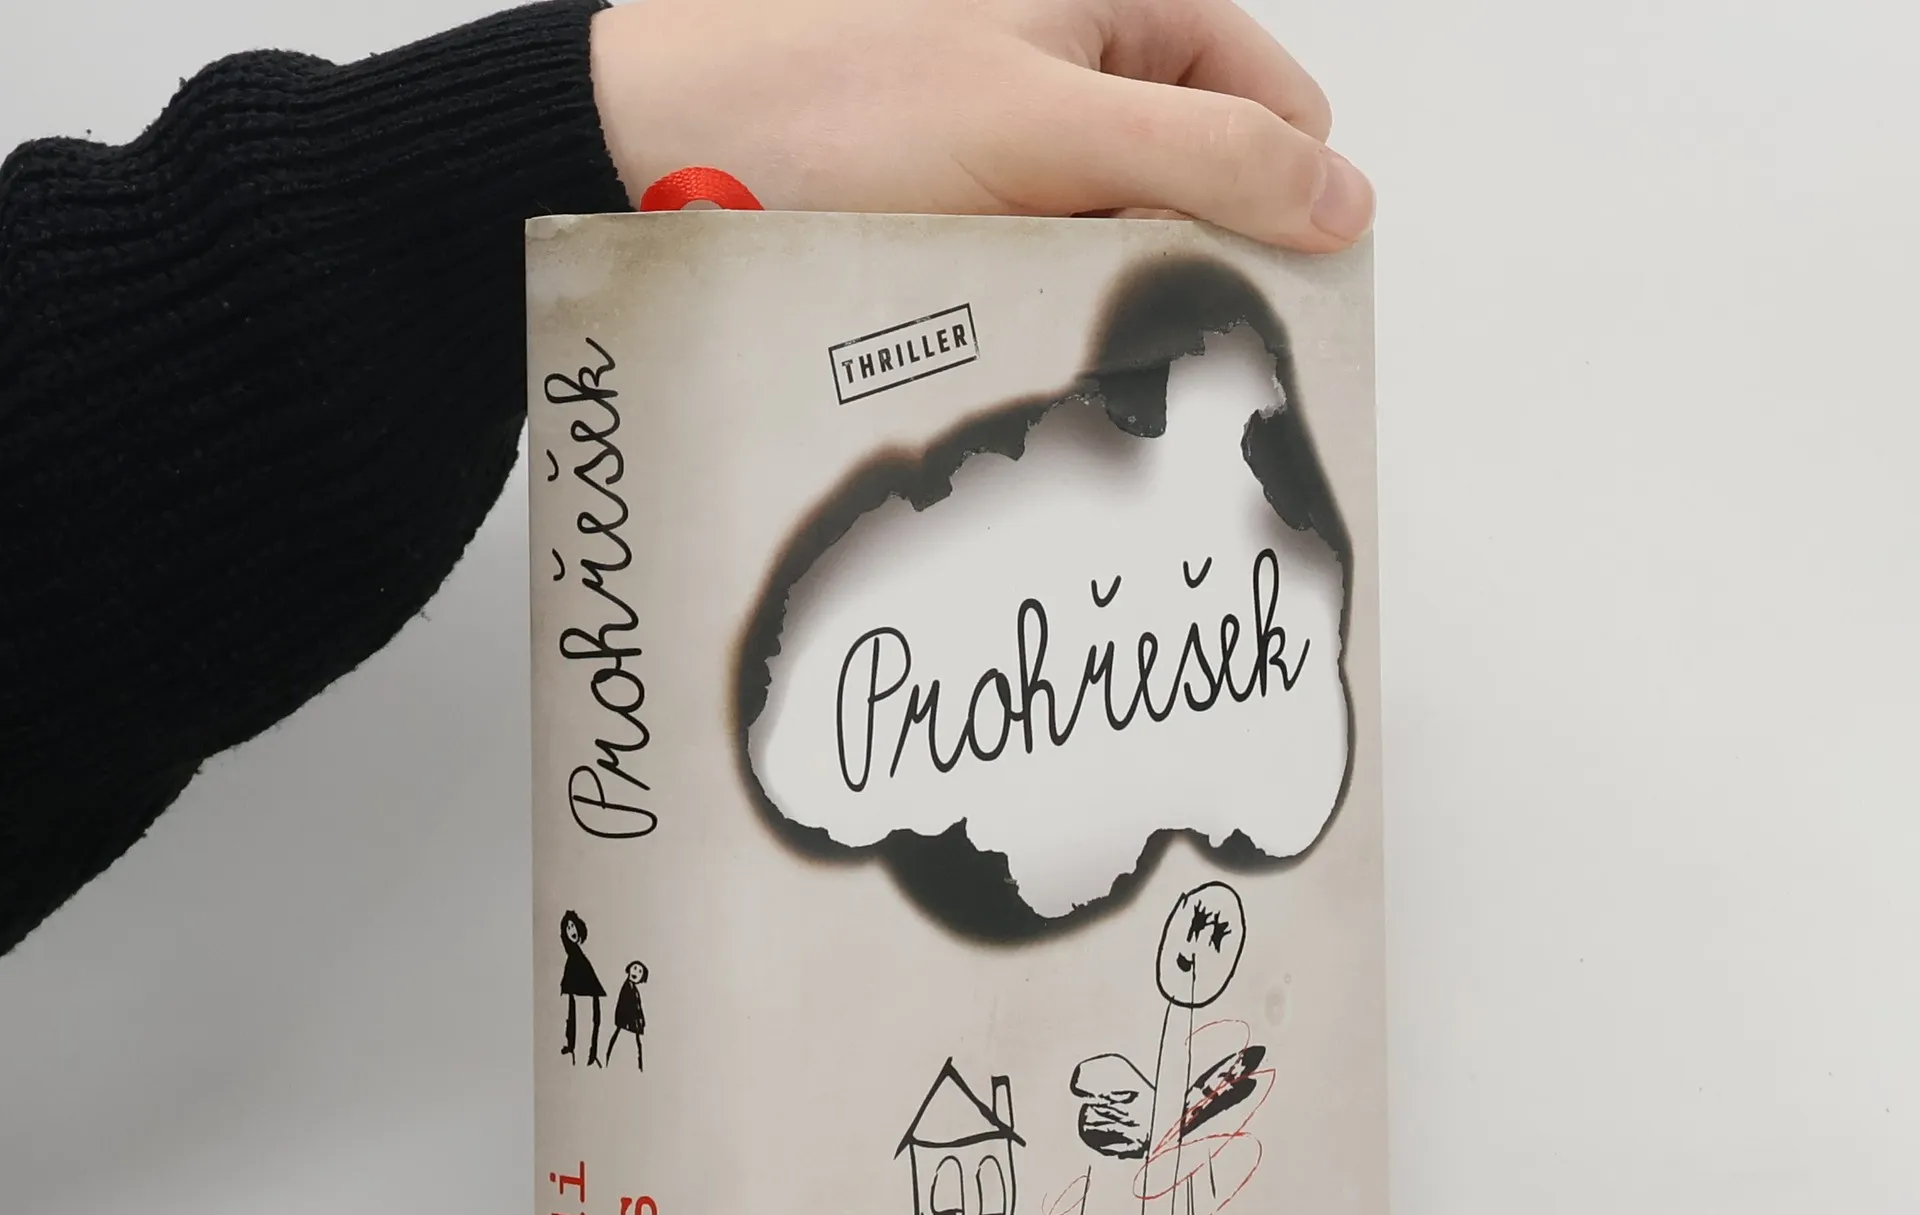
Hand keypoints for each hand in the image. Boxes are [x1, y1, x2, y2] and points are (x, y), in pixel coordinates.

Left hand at [588, 0, 1372, 250]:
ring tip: (1042, 299)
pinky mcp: (972, 186)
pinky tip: (1004, 308)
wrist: (668, 145)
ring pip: (1128, 222)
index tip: (1265, 294)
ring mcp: (1025, 121)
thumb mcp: (1050, 127)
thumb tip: (1341, 199)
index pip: (1278, 104)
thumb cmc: (836, 107)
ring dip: (1110, 279)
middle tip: (1129, 304)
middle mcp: (1082, 48)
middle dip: (1187, 245)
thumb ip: (1211, 157)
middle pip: (1206, 170)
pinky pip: (1053, 249)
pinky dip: (1047, 288)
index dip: (1285, 198)